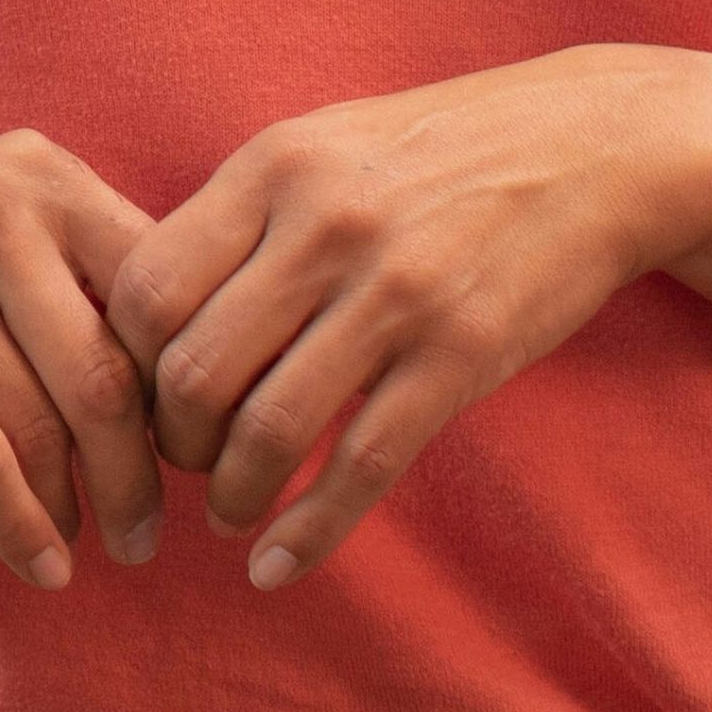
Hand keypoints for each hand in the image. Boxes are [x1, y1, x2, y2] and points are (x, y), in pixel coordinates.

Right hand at [0, 126, 168, 588]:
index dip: (187, 391)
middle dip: (141, 475)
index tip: (194, 454)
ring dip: (78, 511)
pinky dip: (19, 526)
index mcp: (40, 174)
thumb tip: (196, 380)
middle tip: (153, 531)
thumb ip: (79, 266)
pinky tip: (41, 564)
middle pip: (107, 376)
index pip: (155, 297)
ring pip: (41, 427)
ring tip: (90, 546)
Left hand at [102, 47, 711, 591]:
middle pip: (192, 368)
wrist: (587, 146)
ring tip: (229, 512)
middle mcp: (322, 228)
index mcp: (270, 169)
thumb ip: (238, 218)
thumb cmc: (432, 152)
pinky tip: (277, 565)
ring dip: (231, 493)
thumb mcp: (318, 146)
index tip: (136, 398)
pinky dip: (308, 532)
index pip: (145, 288)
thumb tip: (145, 312)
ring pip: (268, 428)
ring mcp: (394, 294)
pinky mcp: (460, 356)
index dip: (124, 364)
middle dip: (171, 442)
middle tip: (182, 464)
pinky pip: (363, 465)